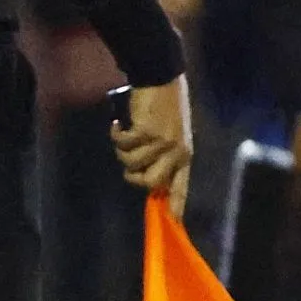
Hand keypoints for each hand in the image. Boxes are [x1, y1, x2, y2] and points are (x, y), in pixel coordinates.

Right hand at [113, 76, 193, 217]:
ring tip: (125, 135)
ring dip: (122, 151)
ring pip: (132, 164)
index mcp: (185, 154)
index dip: (177, 204)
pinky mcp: (146, 132)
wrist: (161, 79)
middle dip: (133, 176)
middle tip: (129, 159)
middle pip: (150, 183)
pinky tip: (117, 125)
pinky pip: (123, 145)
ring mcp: (162, 142)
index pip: (181, 185)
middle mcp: (176, 151)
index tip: (176, 221)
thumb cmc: (166, 107)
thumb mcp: (172, 134)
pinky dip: (116, 135)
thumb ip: (165, 156)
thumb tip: (150, 181)